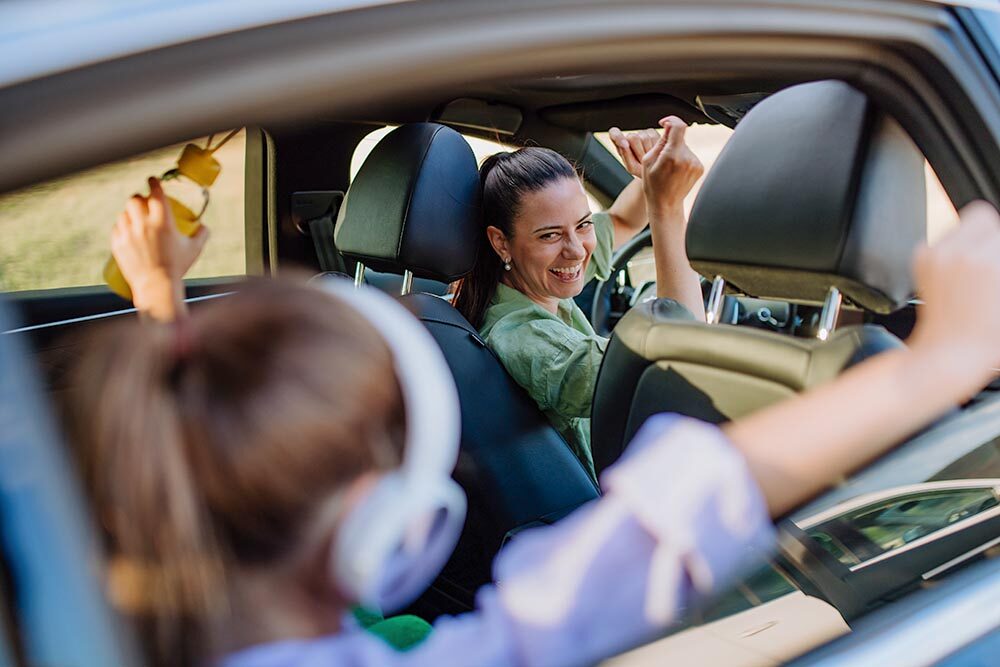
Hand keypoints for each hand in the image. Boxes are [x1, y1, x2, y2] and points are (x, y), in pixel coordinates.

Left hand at [110, 177, 209, 320]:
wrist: (157, 286)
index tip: (152, 180)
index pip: (155, 193)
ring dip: (130, 213)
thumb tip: (204, 226)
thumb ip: (202, 234)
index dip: (153, 182)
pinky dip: (122, 227)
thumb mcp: (194, 249)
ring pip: (124, 213)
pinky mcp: (118, 244)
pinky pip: (116, 228)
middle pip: (134, 199)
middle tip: (143, 203)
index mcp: (163, 221)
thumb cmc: (177, 267)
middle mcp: (143, 224)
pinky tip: (127, 231)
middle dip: (139, 198)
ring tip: (135, 219)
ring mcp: (128, 234)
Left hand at [608, 127, 659, 178]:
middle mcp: (630, 136)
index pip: (614, 133)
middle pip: (633, 137)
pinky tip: (655, 153)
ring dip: (648, 151)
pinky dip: (655, 147)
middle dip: (639, 151)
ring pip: (645, 138)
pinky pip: (654, 137)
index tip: (625, 146)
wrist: (656, 170)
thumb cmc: (640, 170)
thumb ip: (626, 156)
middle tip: (643, 161)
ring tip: (650, 159)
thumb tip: (625, 144)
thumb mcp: (631, 167)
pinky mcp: (652, 132)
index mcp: (620, 143)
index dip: (618, 137)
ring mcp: (641, 133)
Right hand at [640, 116, 703, 214]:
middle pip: (680, 137)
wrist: (665, 204)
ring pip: (684, 146)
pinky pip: (690, 155)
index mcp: (672, 156)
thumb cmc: (653, 185)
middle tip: (661, 156)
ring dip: (676, 150)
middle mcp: (686, 159)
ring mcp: (695, 163)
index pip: (679, 126)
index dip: (671, 120)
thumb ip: (660, 141)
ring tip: (669, 167)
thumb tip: (669, 126)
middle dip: (670, 141)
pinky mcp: (699, 167)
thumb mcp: (648, 161)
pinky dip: (682, 158)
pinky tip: (676, 171)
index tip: (665, 123)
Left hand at [908, 201, 999, 388]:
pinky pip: (944, 239)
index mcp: (989, 262)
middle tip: (993, 261)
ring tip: (979, 269)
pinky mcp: (922, 260)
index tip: (997, 261)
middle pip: (983, 216)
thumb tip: (995, 257)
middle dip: (993, 235)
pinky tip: (960, 274)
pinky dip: (954, 249)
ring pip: (963, 224)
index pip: (999, 229)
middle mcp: (960, 254)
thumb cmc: (986, 336)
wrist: (948, 352)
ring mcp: (936, 256)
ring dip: (975, 239)